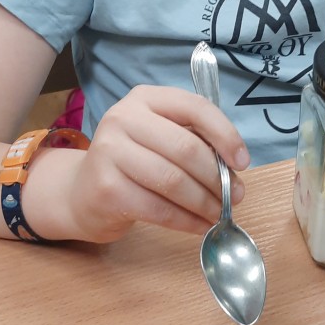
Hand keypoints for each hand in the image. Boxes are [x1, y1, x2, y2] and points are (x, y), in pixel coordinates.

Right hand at [55, 84, 249, 243]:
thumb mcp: (160, 138)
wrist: (81, 192)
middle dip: (217, 177)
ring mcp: (110, 152)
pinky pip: (159, 209)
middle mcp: (123, 118)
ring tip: (219, 214)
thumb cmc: (132, 163)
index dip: (225, 135)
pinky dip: (186, 221)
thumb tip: (234, 173)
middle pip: (186, 148)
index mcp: (144, 98)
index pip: (195, 107)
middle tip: (236, 196)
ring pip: (174, 181)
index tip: (243, 162)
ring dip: (204, 203)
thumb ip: (194, 143)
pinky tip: (199, 226)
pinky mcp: (107, 188)